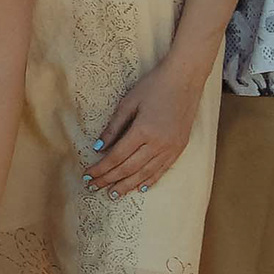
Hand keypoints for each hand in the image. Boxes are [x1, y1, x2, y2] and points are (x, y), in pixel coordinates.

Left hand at [84, 58, 200, 195]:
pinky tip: (140, 187)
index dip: (101, 169)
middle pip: (128, 168)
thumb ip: (113, 127)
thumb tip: (98, 147)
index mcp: (142, 131)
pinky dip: (150, 180)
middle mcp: (158, 143)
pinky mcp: (180, 148)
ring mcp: (171, 147)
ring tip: (113, 194)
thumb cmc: (154, 86)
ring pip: (145, 173)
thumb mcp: (128, 103)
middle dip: (109, 180)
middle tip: (94, 187)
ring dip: (127, 185)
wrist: (185, 79)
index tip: (88, 175)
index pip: (116, 157)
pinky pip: (162, 170)